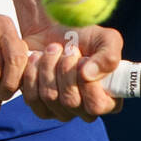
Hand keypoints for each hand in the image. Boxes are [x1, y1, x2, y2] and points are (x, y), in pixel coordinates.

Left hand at [9, 0, 124, 122]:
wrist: (52, 29)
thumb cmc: (84, 37)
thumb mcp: (106, 39)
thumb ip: (109, 56)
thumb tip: (88, 75)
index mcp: (107, 99)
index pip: (97, 106)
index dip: (87, 83)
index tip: (83, 60)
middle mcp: (84, 111)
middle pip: (70, 101)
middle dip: (66, 69)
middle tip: (67, 49)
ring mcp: (60, 111)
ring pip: (49, 97)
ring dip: (49, 66)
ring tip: (53, 49)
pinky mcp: (38, 106)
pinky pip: (31, 96)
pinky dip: (33, 72)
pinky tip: (38, 58)